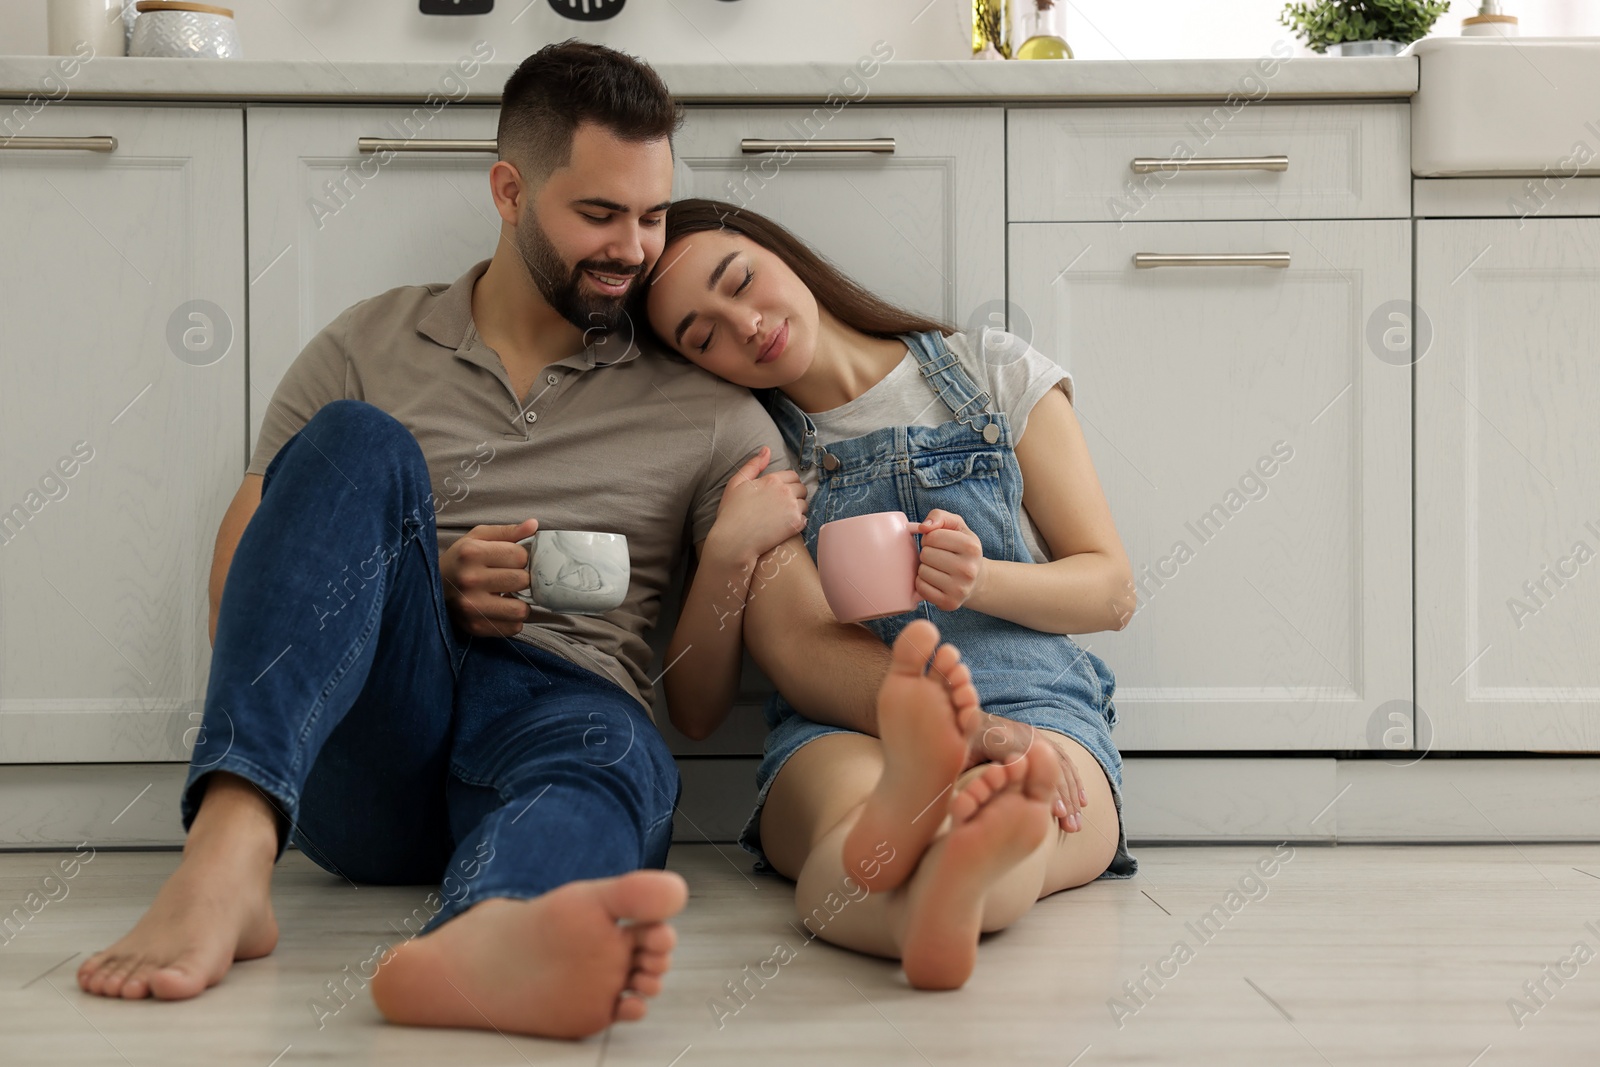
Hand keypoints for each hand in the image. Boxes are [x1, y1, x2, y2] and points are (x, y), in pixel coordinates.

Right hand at [440, 517, 537, 636]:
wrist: (430, 588)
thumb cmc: (460, 560)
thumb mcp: (478, 538)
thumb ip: (508, 531)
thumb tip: (534, 525)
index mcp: (472, 553)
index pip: (520, 555)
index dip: (521, 557)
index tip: (511, 561)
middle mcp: (469, 580)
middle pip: (523, 581)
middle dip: (522, 579)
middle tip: (511, 578)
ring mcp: (471, 606)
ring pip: (521, 609)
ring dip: (520, 603)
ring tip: (509, 596)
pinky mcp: (475, 627)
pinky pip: (513, 628)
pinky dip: (512, 620)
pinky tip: (500, 609)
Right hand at [705, 446, 806, 565]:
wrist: (734, 541)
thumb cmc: (732, 513)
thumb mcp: (736, 483)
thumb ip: (753, 465)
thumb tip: (766, 449)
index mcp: (772, 480)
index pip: (793, 475)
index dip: (788, 483)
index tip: (780, 492)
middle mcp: (785, 492)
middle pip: (802, 488)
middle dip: (795, 494)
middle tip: (782, 505)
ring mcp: (792, 508)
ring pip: (805, 504)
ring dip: (797, 508)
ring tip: (783, 516)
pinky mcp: (796, 525)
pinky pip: (805, 519)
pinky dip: (798, 522)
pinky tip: (785, 526)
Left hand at [911, 509, 984, 610]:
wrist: (977, 579)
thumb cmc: (962, 549)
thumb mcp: (957, 526)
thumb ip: (940, 516)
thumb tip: (924, 526)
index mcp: (972, 547)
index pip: (932, 536)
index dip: (930, 537)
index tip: (938, 543)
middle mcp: (968, 569)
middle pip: (926, 554)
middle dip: (927, 553)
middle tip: (938, 557)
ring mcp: (960, 589)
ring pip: (922, 572)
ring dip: (924, 568)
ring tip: (937, 569)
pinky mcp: (949, 603)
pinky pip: (921, 588)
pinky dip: (923, 583)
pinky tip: (934, 581)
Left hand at [964, 715, 1086, 833]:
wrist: (973, 717)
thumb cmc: (964, 740)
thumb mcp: (960, 750)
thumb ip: (961, 765)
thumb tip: (962, 792)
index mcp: (1006, 739)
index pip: (1033, 767)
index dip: (1045, 788)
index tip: (1054, 813)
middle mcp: (1027, 736)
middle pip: (1053, 769)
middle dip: (1064, 799)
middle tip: (1070, 827)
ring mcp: (1038, 739)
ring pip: (1062, 769)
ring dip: (1072, 797)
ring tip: (1075, 826)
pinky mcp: (1044, 743)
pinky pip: (1065, 763)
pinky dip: (1075, 783)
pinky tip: (1082, 803)